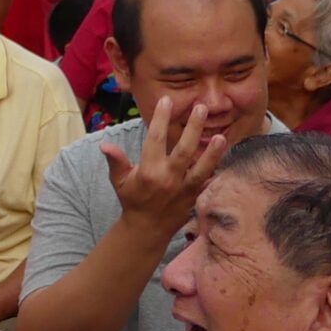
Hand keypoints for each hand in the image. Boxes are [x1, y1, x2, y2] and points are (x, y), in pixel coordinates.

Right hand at [100, 96, 226, 236]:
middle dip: (193, 128)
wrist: (147, 229)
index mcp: (149, 171)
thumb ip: (116, 161)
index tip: (167, 101)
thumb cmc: (132, 200)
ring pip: (201, 167)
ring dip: (212, 152)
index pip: (156, 139)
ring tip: (221, 136)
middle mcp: (168, 178)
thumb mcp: (120, 181)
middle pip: (184, 150)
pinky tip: (226, 158)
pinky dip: (216, 171)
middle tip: (201, 108)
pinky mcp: (194, 197)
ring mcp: (183, 189)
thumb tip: (104, 145)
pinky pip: (208, 182)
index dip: (161, 118)